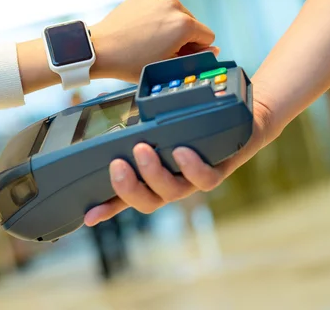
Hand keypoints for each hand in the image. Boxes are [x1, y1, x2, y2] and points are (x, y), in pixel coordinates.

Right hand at [83, 96, 278, 225]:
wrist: (241, 115)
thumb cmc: (197, 122)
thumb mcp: (162, 122)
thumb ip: (139, 126)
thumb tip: (105, 113)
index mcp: (156, 176)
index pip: (128, 197)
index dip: (108, 209)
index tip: (88, 215)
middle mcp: (174, 183)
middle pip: (149, 202)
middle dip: (129, 188)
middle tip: (117, 165)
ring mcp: (195, 179)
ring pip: (173, 192)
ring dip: (154, 174)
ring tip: (142, 150)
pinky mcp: (220, 170)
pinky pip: (205, 179)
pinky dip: (191, 167)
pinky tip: (180, 152)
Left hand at [90, 0, 217, 82]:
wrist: (101, 49)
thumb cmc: (132, 62)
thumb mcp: (168, 66)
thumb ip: (196, 58)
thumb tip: (213, 50)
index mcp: (184, 23)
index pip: (208, 36)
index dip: (197, 50)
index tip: (180, 56)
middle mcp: (174, 5)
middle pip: (192, 23)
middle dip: (183, 37)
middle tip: (162, 51)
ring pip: (175, 14)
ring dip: (168, 26)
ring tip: (149, 40)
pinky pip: (158, 6)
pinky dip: (154, 16)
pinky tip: (141, 28)